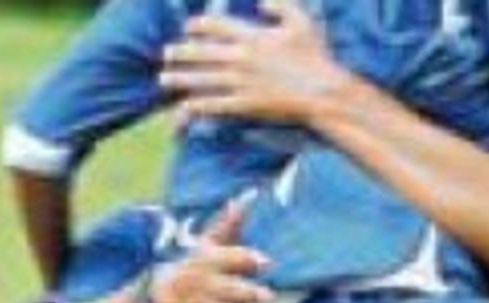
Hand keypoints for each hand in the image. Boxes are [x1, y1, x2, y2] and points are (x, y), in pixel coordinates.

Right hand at [151, 201, 275, 302]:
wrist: (155, 301)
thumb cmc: (189, 267)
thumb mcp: (204, 245)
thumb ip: (227, 224)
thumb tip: (250, 195)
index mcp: (203, 261)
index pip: (224, 257)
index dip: (243, 259)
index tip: (264, 261)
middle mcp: (200, 285)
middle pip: (223, 288)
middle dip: (242, 293)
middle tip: (265, 295)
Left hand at [159, 0, 342, 123]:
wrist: (324, 93)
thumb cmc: (316, 57)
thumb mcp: (302, 22)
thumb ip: (281, 6)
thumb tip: (261, 0)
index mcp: (253, 36)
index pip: (216, 25)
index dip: (198, 25)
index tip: (188, 27)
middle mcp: (242, 58)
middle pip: (202, 52)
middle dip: (181, 52)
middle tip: (167, 53)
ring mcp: (241, 82)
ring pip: (202, 79)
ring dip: (180, 78)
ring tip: (164, 78)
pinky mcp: (245, 104)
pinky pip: (215, 104)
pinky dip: (197, 105)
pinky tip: (184, 105)